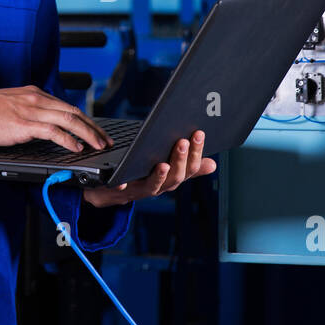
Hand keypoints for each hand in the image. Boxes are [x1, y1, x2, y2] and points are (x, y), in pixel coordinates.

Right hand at [0, 85, 112, 151]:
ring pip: (69, 119)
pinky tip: (77, 147)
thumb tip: (48, 126)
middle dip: (93, 127)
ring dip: (87, 134)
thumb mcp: (15, 105)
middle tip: (106, 140)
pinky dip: (68, 140)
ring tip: (98, 145)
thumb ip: (32, 112)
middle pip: (74, 111)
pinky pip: (53, 131)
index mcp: (36, 94)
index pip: (68, 106)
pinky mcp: (24, 124)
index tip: (97, 131)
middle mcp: (37, 99)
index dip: (86, 120)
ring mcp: (32, 110)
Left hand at [82, 130, 215, 207]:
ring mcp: (141, 190)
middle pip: (175, 177)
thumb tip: (213, 165)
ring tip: (163, 164)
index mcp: (173, 178)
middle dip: (180, 160)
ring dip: (159, 176)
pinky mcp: (120, 190)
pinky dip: (123, 185)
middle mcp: (160, 186)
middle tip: (182, 141)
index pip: (190, 167)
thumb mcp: (169, 169)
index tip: (199, 133)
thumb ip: (188, 166)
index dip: (197, 152)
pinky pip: (121, 190)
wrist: (112, 190)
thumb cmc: (143, 174)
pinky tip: (123, 180)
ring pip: (154, 186)